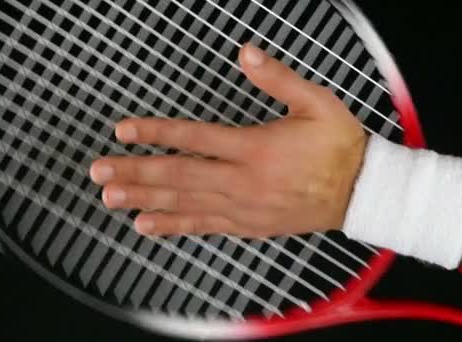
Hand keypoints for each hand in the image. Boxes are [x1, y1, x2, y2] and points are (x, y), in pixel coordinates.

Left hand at [90, 43, 365, 237]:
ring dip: (146, 200)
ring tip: (111, 199)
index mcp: (256, 148)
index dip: (155, 133)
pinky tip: (148, 227)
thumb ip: (278, 78)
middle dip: (136, 173)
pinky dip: (174, 227)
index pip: (194, 138)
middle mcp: (244, 181)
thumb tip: (246, 53)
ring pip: (186, 204)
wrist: (361, 192)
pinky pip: (205, 227)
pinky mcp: (249, 225)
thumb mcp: (317, 102)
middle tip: (100, 173)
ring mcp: (244, 207)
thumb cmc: (339, 147)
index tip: (124, 131)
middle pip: (179, 176)